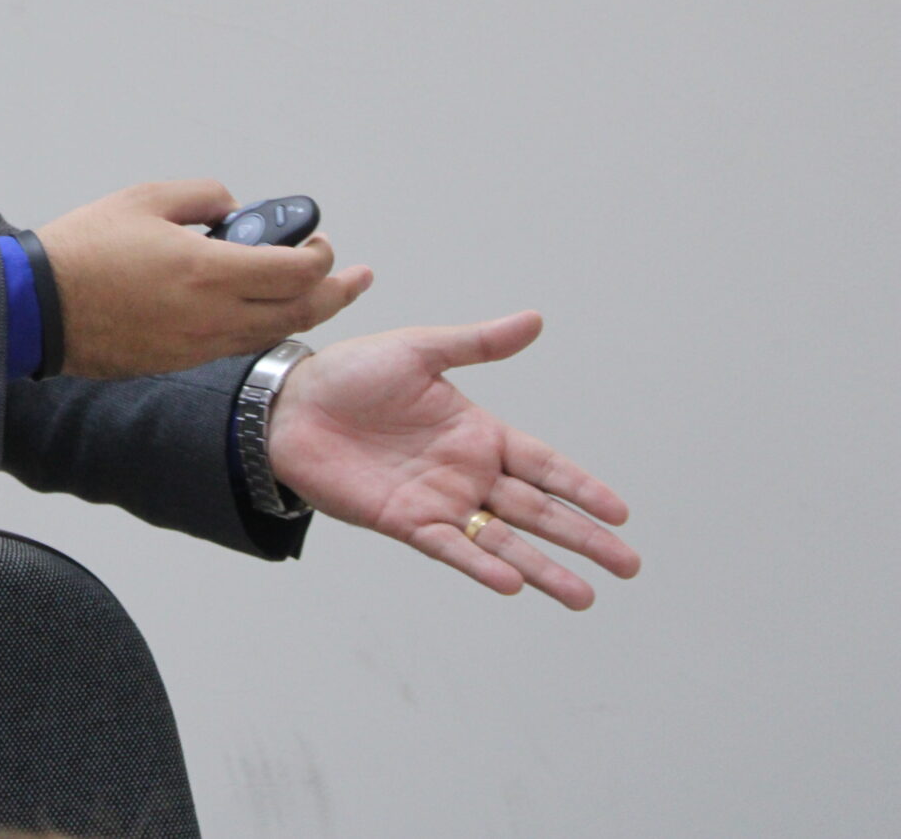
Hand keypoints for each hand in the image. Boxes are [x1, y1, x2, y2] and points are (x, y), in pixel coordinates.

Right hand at [37, 180, 371, 377]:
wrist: (40, 308)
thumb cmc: (85, 249)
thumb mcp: (145, 198)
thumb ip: (202, 196)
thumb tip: (231, 209)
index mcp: (210, 271)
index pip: (297, 270)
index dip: (321, 255)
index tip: (320, 240)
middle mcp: (215, 315)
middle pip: (300, 311)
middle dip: (336, 292)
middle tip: (354, 277)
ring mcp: (200, 344)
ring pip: (273, 333)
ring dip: (304, 313)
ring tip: (319, 296)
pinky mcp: (180, 360)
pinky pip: (239, 344)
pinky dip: (263, 326)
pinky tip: (264, 311)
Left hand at [267, 311, 641, 608]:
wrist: (287, 405)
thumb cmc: (348, 373)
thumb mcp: (418, 350)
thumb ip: (478, 343)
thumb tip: (534, 319)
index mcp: (477, 432)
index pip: (544, 465)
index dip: (581, 487)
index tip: (622, 512)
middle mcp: (465, 472)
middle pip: (537, 510)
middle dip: (582, 537)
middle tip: (628, 564)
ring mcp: (438, 500)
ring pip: (503, 540)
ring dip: (544, 567)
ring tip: (584, 596)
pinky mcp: (404, 521)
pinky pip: (451, 547)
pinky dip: (481, 564)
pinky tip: (513, 581)